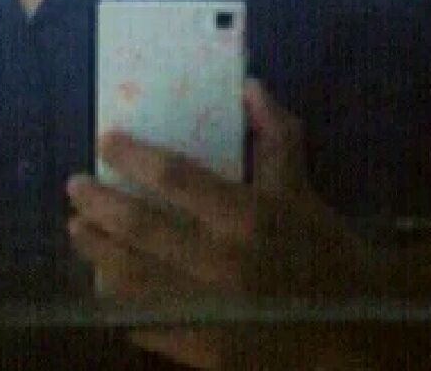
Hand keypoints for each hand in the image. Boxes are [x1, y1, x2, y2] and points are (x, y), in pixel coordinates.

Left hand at [66, 80, 358, 367]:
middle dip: (101, 205)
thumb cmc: (323, 250)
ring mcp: (210, 313)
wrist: (355, 331)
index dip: (134, 156)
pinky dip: (120, 304)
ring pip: (134, 279)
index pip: (175, 177)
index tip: (106, 141)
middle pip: (142, 229)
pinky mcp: (205, 351)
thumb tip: (250, 86)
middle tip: (75, 186)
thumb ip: (276, 134)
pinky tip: (104, 286)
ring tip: (77, 230)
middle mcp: (222, 263)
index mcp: (247, 217)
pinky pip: (147, 325)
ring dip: (98, 253)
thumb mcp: (301, 188)